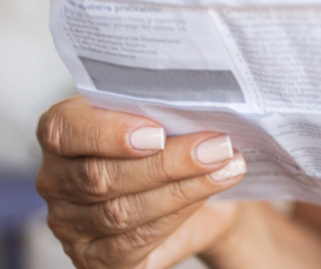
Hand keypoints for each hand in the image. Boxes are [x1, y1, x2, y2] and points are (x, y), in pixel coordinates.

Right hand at [36, 97, 246, 268]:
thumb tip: (196, 104)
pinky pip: (134, 241)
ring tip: (226, 166)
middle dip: (166, 162)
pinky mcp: (96, 258)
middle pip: (101, 175)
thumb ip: (167, 108)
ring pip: (121, 211)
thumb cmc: (175, 141)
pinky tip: (211, 192)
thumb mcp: (168, 114)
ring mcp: (71, 224)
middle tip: (217, 146)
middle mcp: (56, 180)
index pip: (65, 130)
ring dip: (183, 188)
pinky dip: (179, 214)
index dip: (108, 132)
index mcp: (63, 133)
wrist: (200, 192)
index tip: (157, 132)